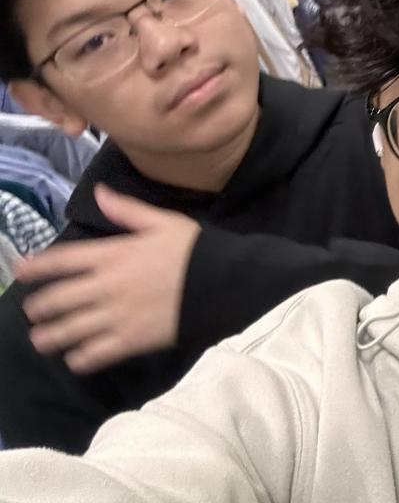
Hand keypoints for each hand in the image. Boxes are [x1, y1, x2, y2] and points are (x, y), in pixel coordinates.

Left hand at [17, 186, 200, 373]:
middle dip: (38, 307)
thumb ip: (127, 210)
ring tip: (43, 339)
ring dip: (49, 336)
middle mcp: (106, 286)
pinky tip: (77, 356)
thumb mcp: (163, 222)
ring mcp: (116, 316)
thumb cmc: (195, 250)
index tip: (21, 270)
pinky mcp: (130, 340)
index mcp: (113, 255)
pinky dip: (79, 358)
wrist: (224, 282)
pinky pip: (92, 355)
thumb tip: (99, 192)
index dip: (36, 266)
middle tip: (34, 311)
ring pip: (67, 331)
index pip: (61, 260)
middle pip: (55, 300)